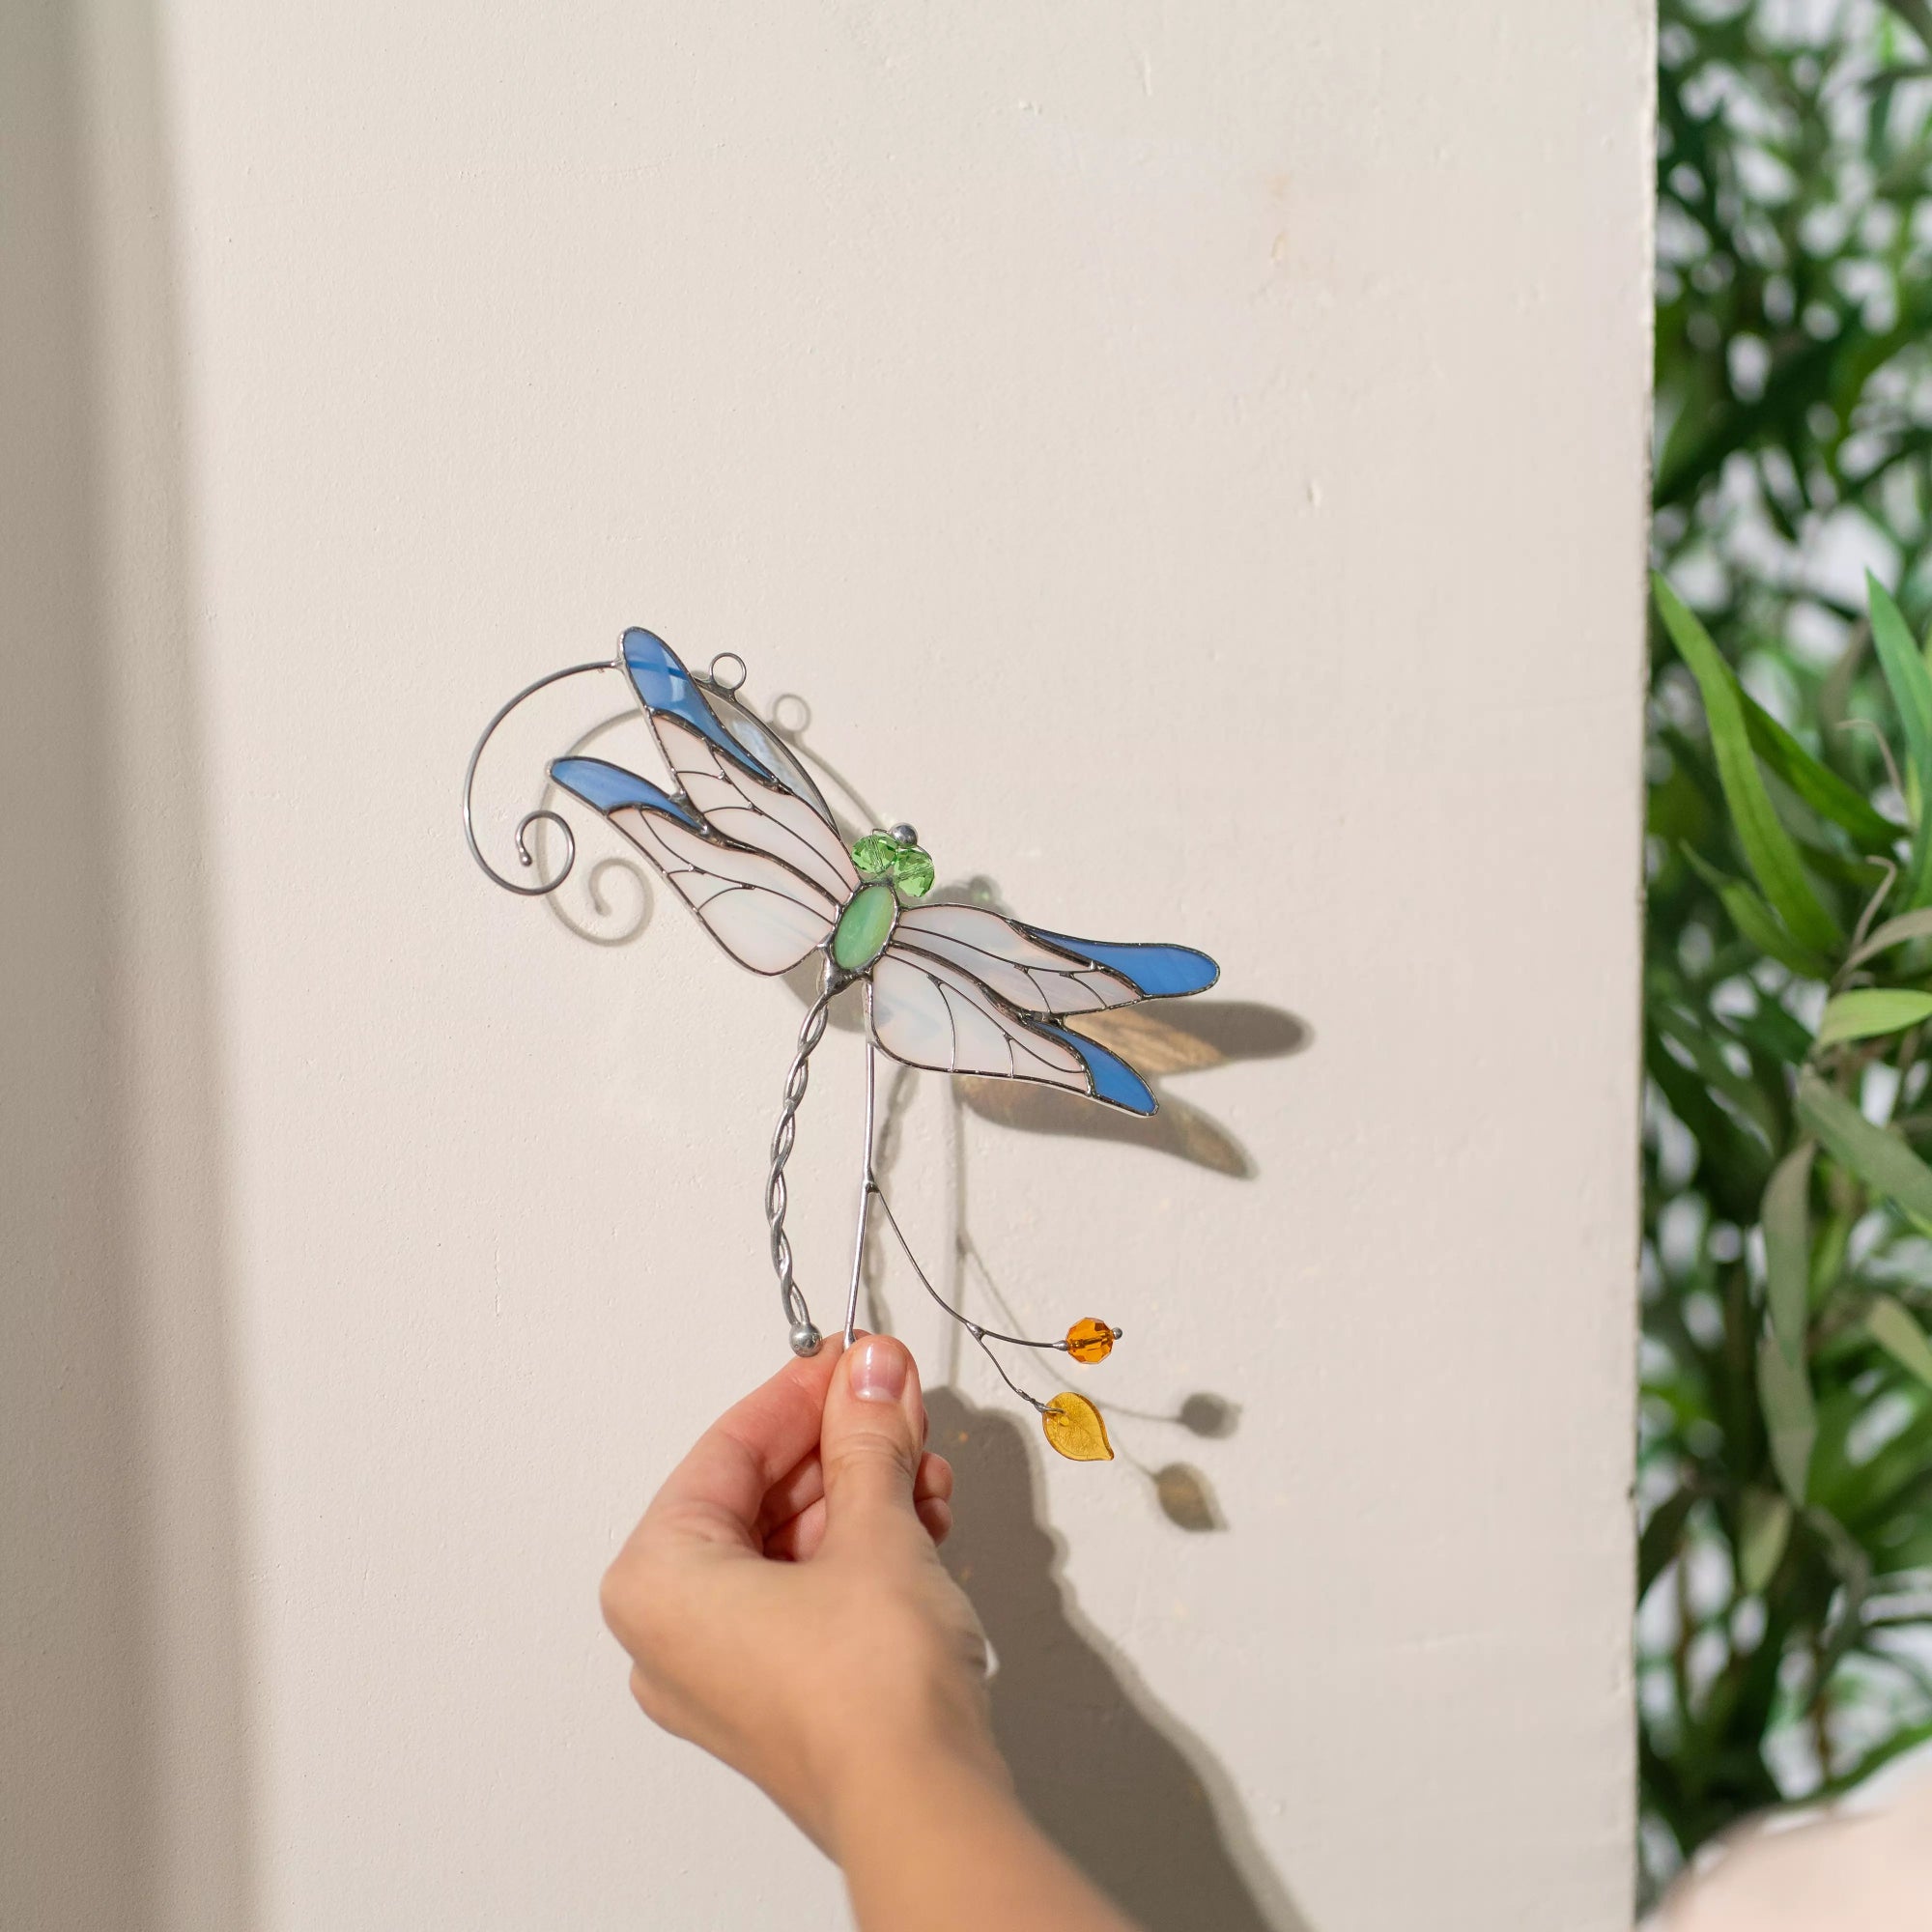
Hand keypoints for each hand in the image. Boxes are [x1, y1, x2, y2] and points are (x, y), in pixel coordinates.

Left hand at [599, 1332, 1003, 1855]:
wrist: (924, 1803)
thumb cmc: (869, 1694)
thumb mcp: (874, 1524)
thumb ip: (868, 1436)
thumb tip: (871, 1375)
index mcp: (656, 1582)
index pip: (728, 1448)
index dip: (803, 1393)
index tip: (854, 1361)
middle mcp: (670, 1635)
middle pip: (760, 1495)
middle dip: (842, 1448)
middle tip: (895, 1405)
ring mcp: (722, 1675)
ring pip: (790, 1545)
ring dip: (863, 1497)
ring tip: (923, 1469)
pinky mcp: (777, 1699)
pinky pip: (807, 1594)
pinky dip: (861, 1552)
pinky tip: (920, 1521)